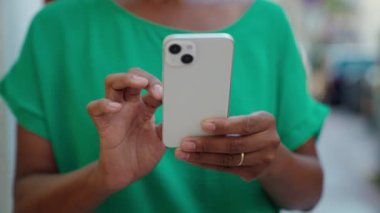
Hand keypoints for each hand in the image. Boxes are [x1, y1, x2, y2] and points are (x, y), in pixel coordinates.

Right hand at [87, 68, 165, 189]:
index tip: (169, 94)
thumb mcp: (162, 138)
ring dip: (125, 78)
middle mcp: (129, 105)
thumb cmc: (143, 154)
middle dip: (144, 76)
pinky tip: (116, 108)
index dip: (159, 86)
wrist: (127, 174)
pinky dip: (103, 104)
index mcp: (144, 106)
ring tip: (139, 83)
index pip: (150, 85)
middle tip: (155, 87)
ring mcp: (115, 112)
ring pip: (112, 83)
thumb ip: (169, 124)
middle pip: (131, 76)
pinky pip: (94, 108)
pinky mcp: (103, 124)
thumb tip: (183, 113)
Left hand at [175, 112, 280, 181]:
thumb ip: (229, 120)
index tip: (203, 125)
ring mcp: (263, 160)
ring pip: (228, 160)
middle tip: (185, 143)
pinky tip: (193, 160)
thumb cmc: (248, 128)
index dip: (224, 126)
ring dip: (202, 157)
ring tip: (183, 153)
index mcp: (266, 122)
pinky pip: (226, 169)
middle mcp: (269, 142)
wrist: (267, 149)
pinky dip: (207, 164)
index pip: (244, 124)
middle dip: (207, 144)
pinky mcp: (253, 173)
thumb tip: (195, 122)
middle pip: (234, 145)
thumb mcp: (246, 118)